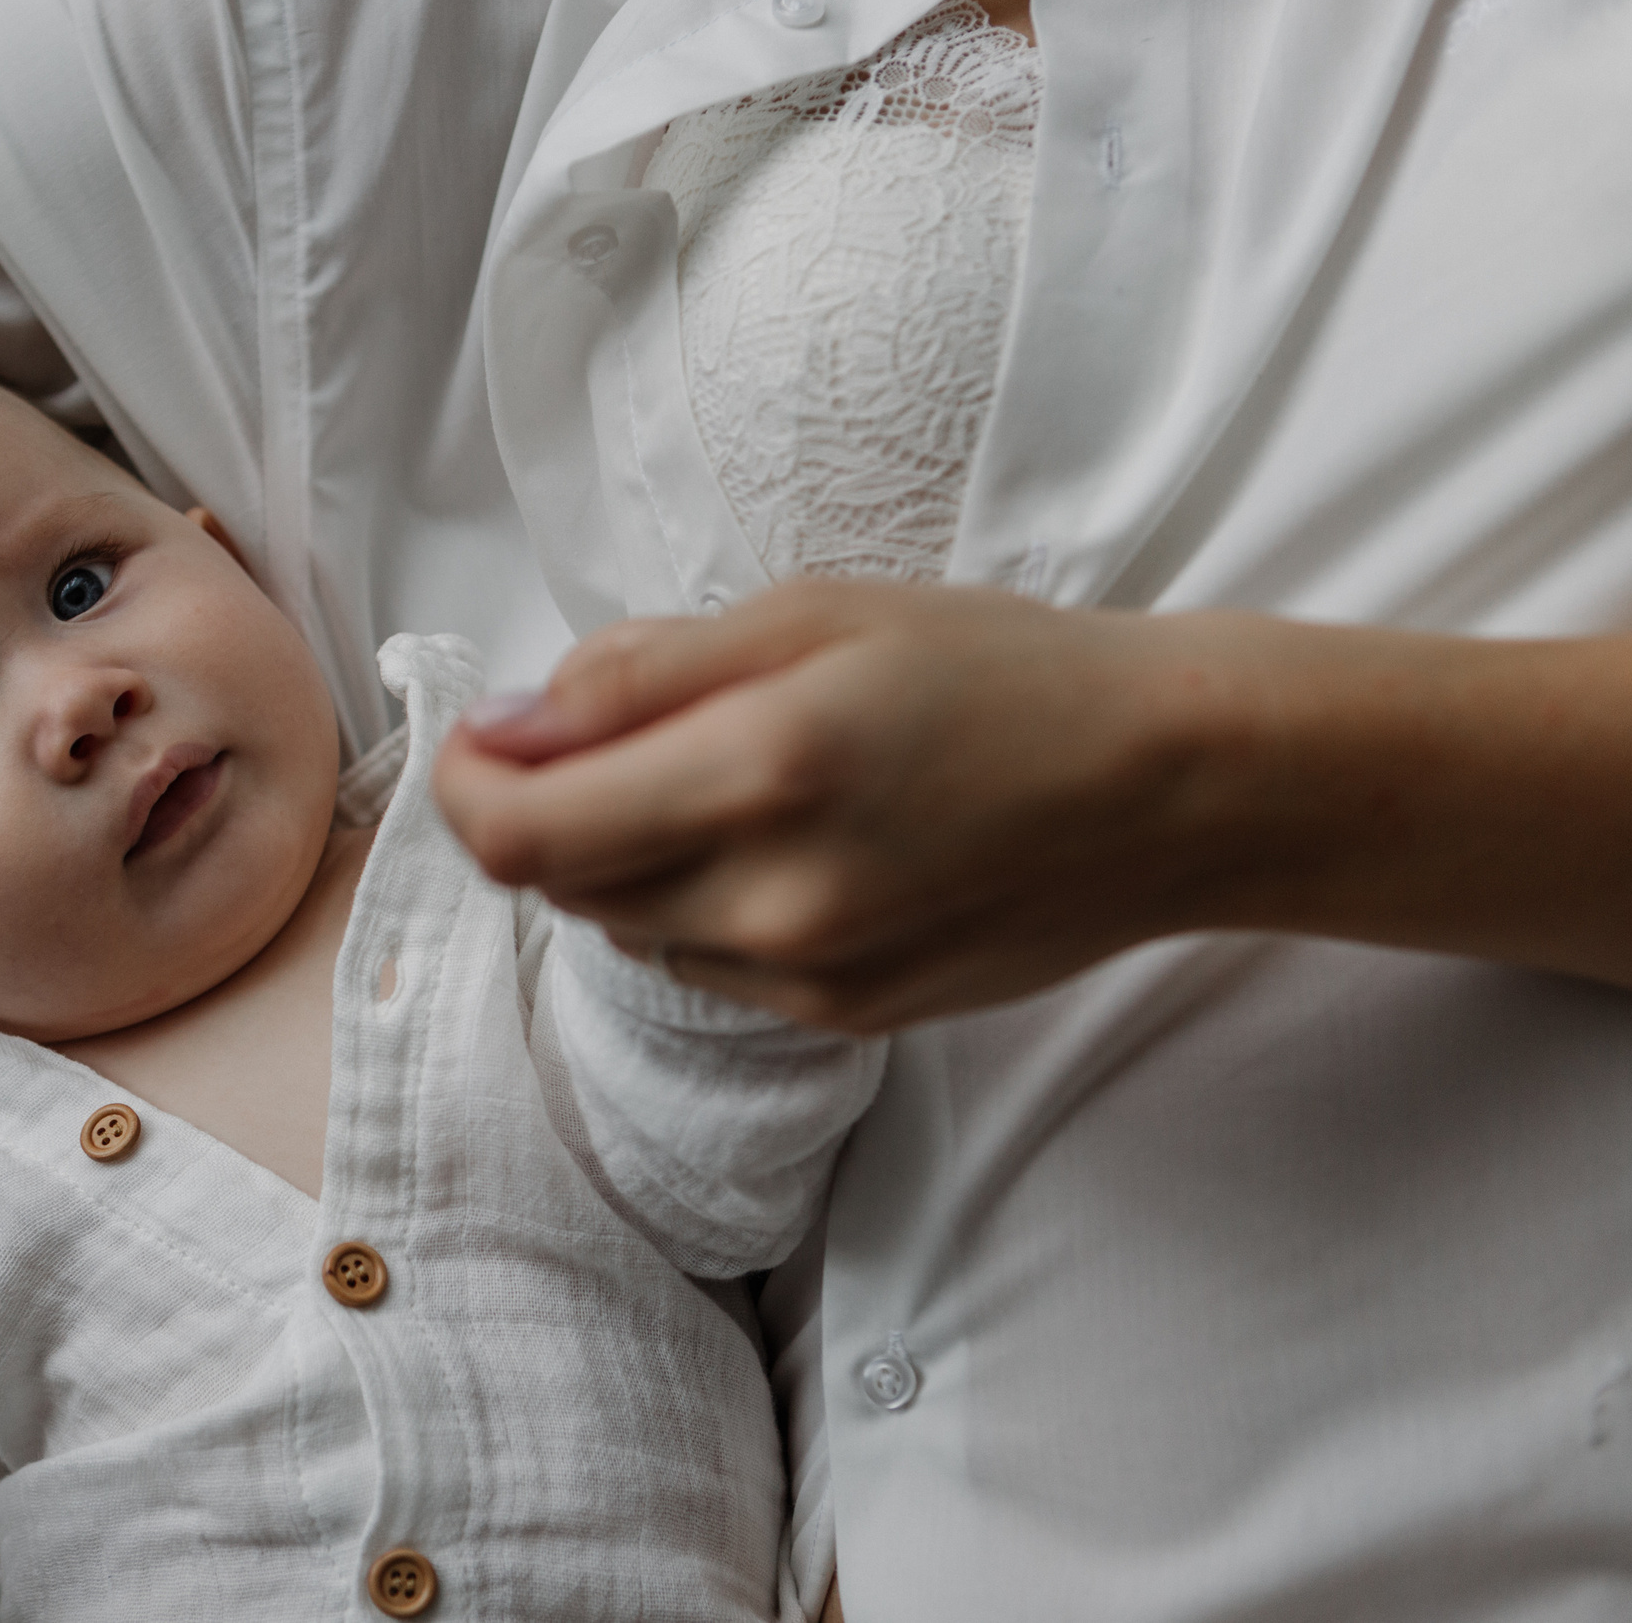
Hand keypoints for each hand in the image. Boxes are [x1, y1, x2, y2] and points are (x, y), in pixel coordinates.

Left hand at [433, 579, 1234, 1032]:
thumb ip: (641, 673)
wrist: (1166, 789)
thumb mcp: (812, 615)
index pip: (514, 832)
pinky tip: (780, 841)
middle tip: (609, 729)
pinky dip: (696, 901)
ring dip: (622, 855)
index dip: (464, 783)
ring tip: (723, 774)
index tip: (486, 733)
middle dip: (545, 807)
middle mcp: (769, 900)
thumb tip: (510, 725)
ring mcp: (804, 975)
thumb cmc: (996, 670)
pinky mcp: (840, 1017)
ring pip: (624, 927)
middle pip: (557, 885)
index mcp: (757, 773)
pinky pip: (702, 964)